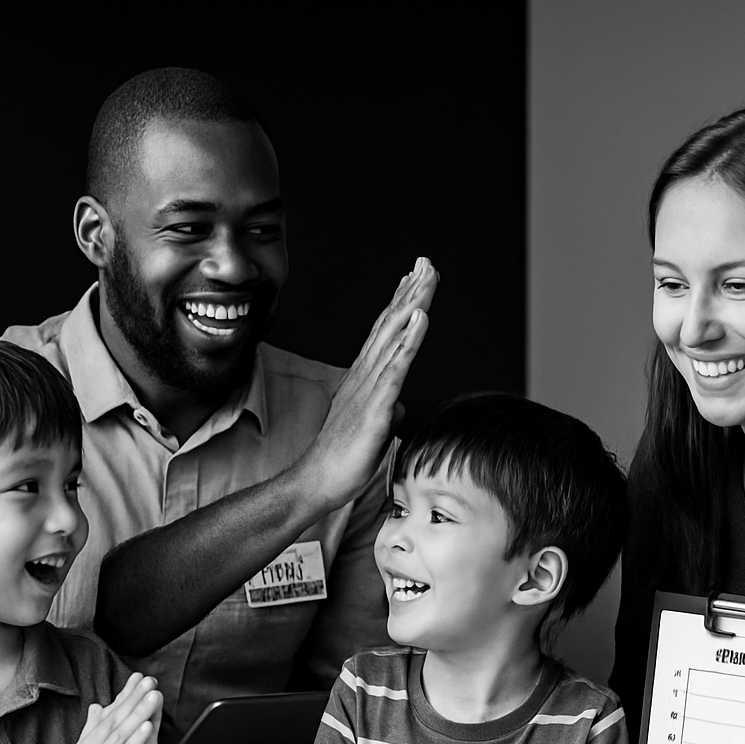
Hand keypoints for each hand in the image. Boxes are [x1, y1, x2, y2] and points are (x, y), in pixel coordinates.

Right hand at [51, 674, 160, 743]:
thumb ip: (90, 728)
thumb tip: (97, 706)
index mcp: (91, 739)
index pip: (111, 712)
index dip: (126, 694)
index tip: (138, 677)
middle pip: (117, 716)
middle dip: (135, 696)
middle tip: (150, 679)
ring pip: (122, 731)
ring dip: (139, 712)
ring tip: (153, 695)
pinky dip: (136, 740)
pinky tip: (148, 727)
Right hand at [292, 258, 436, 513]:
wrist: (317, 482)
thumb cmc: (342, 459)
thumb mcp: (372, 429)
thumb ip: (386, 409)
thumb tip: (400, 403)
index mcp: (365, 379)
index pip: (385, 333)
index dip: (401, 303)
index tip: (413, 277)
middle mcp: (365, 375)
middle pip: (391, 324)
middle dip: (410, 291)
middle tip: (426, 261)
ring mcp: (370, 388)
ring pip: (394, 337)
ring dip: (412, 304)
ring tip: (427, 277)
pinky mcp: (376, 407)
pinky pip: (397, 367)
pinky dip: (410, 339)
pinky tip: (421, 317)